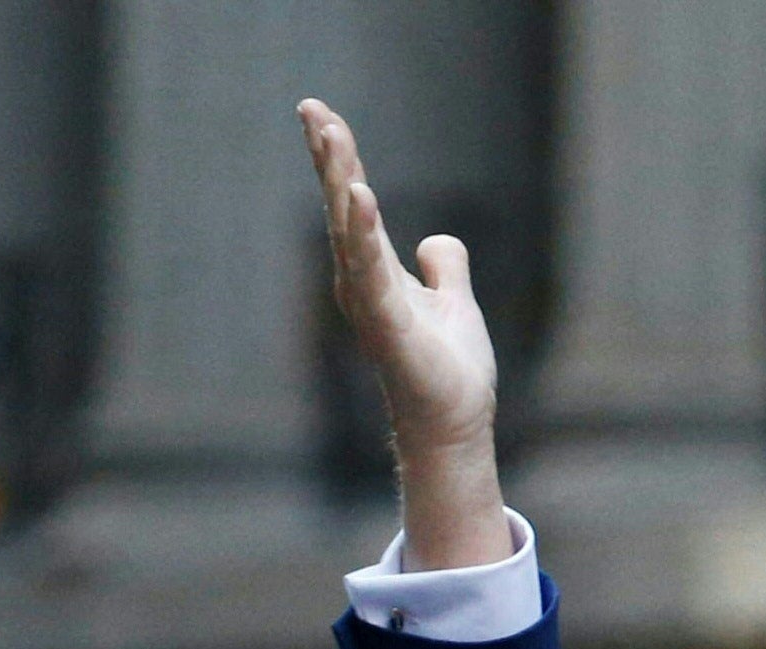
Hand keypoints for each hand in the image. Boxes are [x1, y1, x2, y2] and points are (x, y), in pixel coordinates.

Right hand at [300, 97, 510, 570]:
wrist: (455, 423)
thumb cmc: (447, 370)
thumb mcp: (454, 301)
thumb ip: (445, 267)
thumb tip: (436, 241)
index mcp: (375, 273)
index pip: (354, 203)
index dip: (339, 159)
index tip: (319, 114)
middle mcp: (362, 284)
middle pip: (343, 207)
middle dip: (328, 157)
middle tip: (311, 108)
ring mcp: (372, 305)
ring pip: (351, 232)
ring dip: (340, 182)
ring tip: (330, 137)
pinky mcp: (389, 326)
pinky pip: (373, 273)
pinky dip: (364, 235)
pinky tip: (360, 197)